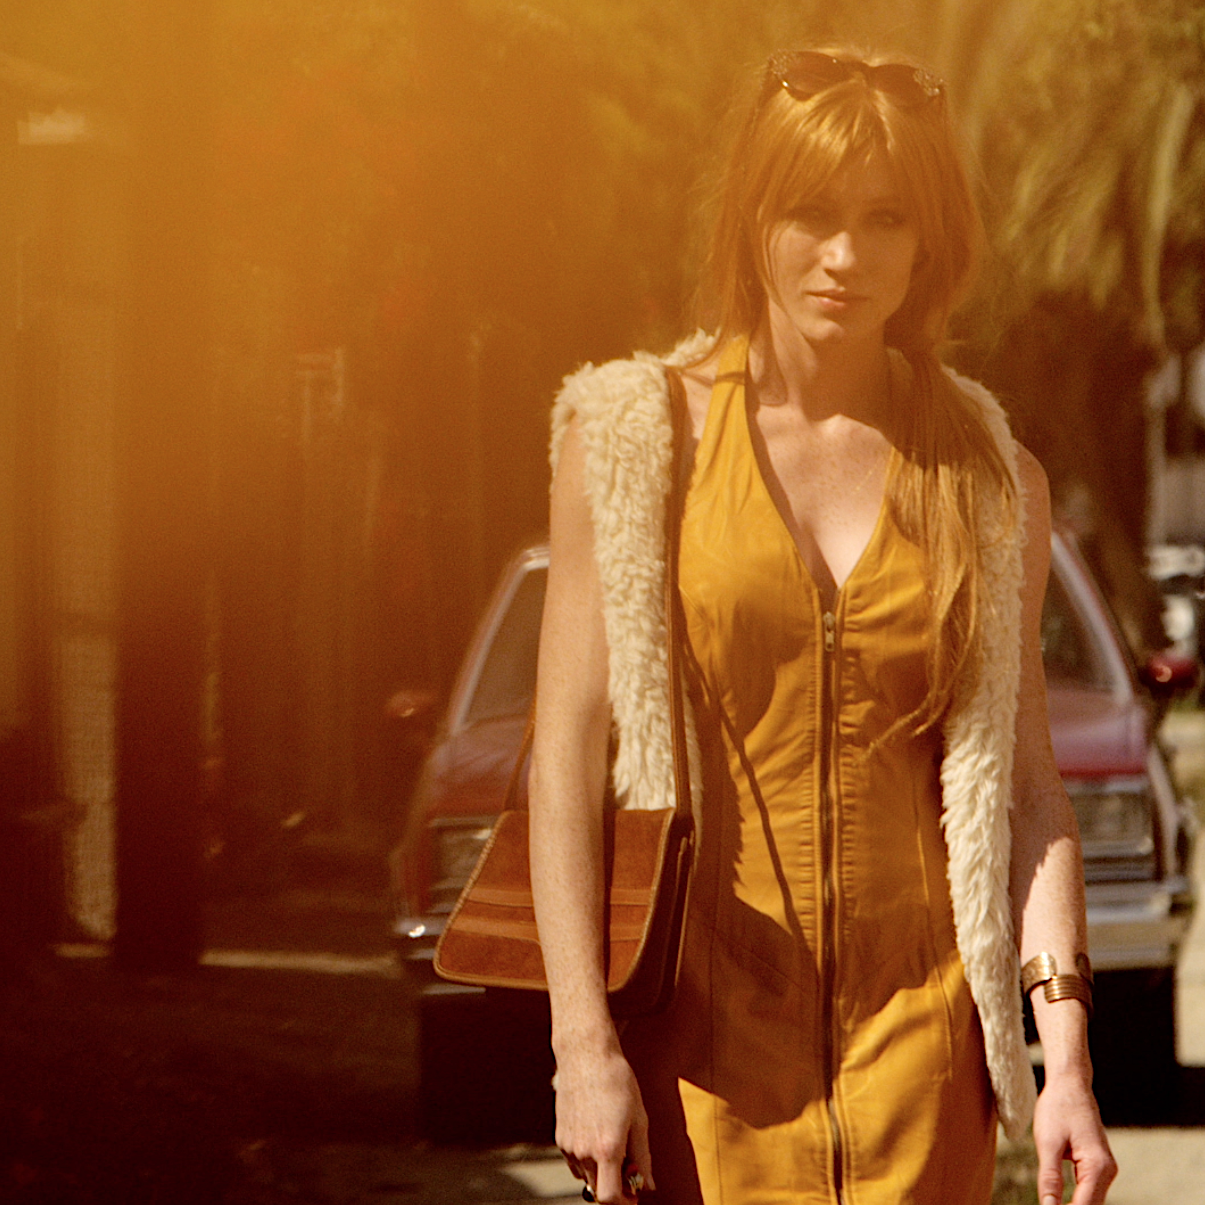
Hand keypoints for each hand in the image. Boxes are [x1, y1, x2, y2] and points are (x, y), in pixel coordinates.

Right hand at [555, 1047, 654, 1203]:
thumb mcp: (639, 1118)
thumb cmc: (616, 1081)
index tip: (634, 1193)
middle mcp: (583, 1152)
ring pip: (585, 1176)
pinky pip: (575, 1161)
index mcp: (607, 1149)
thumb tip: (648, 1185)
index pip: (609, 1198)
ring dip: (600, 1171)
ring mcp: (568, 1145)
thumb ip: (643, 1156)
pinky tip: (597, 1132)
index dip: (624, 1202)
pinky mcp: (559, 1137)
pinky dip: (587, 1158)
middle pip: (598, 1190)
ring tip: (612, 1141)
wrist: (586, 1054)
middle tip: (629, 1164)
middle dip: (615, 1185)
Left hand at [1032, 1071, 1115, 1204]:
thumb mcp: (1047, 1143)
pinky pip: (1088, 1191)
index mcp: (1098, 1167)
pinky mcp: (1097, 1166)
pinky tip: (1059, 1204)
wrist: (1070, 1084)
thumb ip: (1050, 1178)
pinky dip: (1076, 1200)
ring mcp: (1104, 1169)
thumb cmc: (1057, 1108)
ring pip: (1090, 1202)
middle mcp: (1107, 1171)